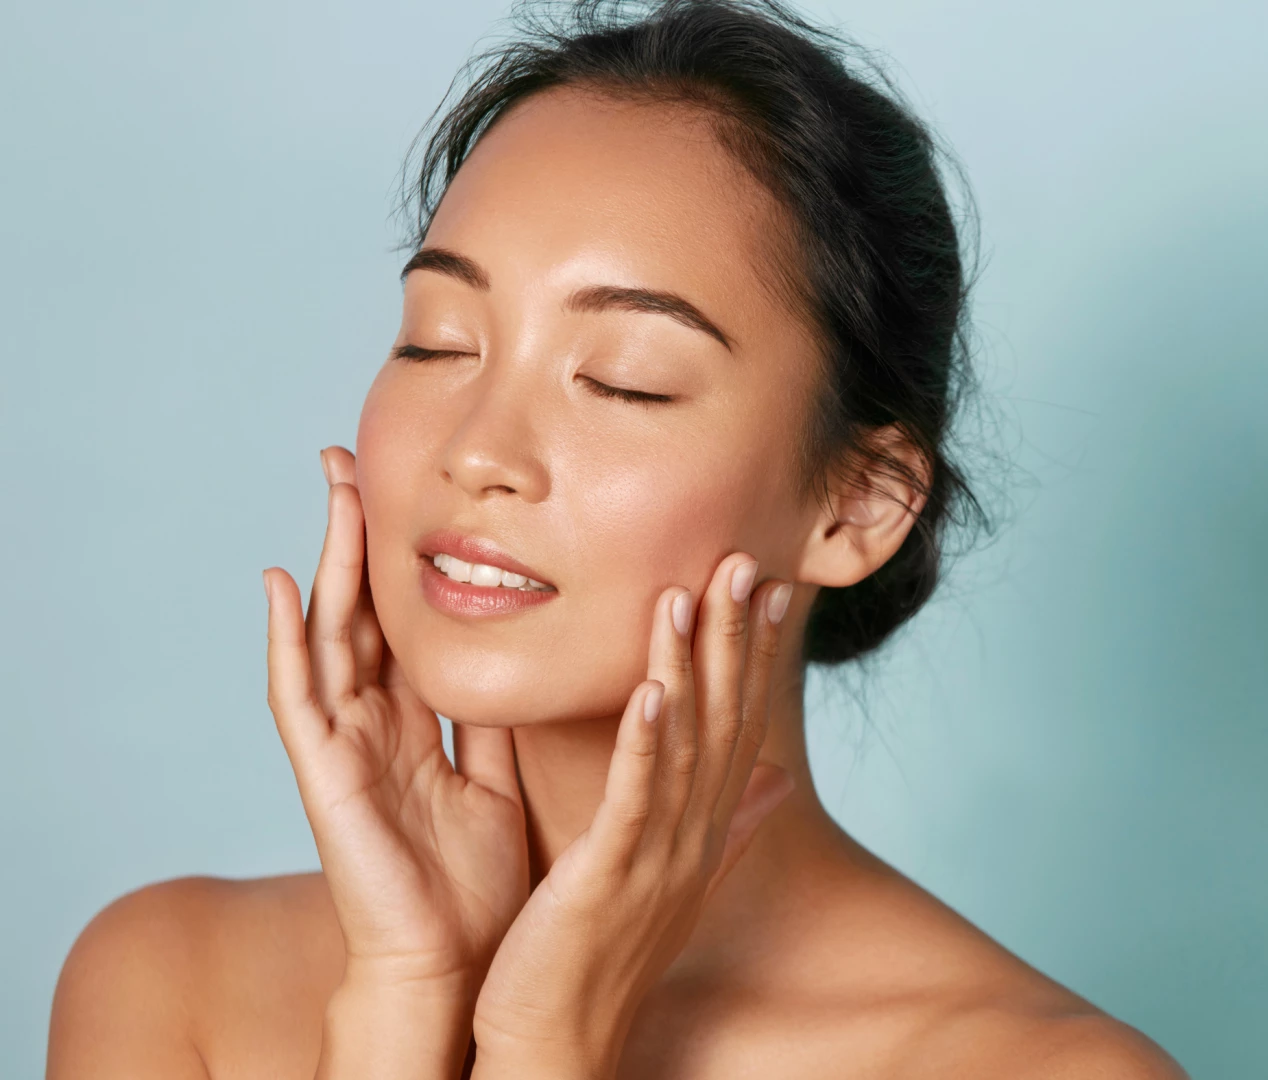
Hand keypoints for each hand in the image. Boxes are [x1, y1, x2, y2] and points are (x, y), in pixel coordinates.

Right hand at [264, 447, 528, 1072]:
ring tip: (332, 486)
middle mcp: (375, 727)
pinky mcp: (325, 775)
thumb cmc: (479, 888)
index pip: (407, 625)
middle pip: (362, 613)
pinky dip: (286, 640)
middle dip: (359, 538)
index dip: (406, 563)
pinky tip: (282, 582)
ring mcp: (345, 747)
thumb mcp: (503, 779)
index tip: (415, 495)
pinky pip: (297, 696)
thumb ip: (504, 720)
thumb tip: (540, 658)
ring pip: (330, 634)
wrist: (461, 966)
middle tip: (357, 458)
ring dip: (328, 560)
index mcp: (418, 728)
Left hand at [470, 552, 796, 1078]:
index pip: (740, 724)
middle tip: (748, 560)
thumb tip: (782, 783)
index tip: (773, 588)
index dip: (758, 655)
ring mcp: (658, 856)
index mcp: (701, 829)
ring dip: (694, 663)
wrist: (559, 1045)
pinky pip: (634, 797)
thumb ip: (730, 825)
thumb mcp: (675, 878)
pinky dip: (646, 740)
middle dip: (736, 638)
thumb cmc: (602, 959)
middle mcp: (693, 835)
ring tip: (696, 590)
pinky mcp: (610, 876)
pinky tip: (651, 687)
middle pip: (725, 719)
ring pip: (685, 743)